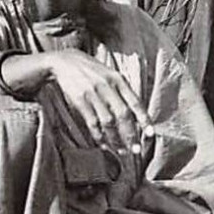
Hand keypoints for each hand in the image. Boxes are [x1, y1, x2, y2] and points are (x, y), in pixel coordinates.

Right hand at [6, 49, 152, 152]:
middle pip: (123, 115)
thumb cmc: (90, 70)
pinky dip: (99, 136)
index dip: (144, 119)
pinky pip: (92, 123)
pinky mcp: (80, 101)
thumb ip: (122, 90)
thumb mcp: (109, 73)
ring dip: (116, 139)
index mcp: (118, 79)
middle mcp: (108, 86)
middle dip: (131, 134)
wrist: (63, 62)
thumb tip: (136, 113)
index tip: (150, 134)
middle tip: (136, 149)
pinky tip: (104, 145)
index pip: (135, 102)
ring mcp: (93, 94)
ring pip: (108, 121)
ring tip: (121, 151)